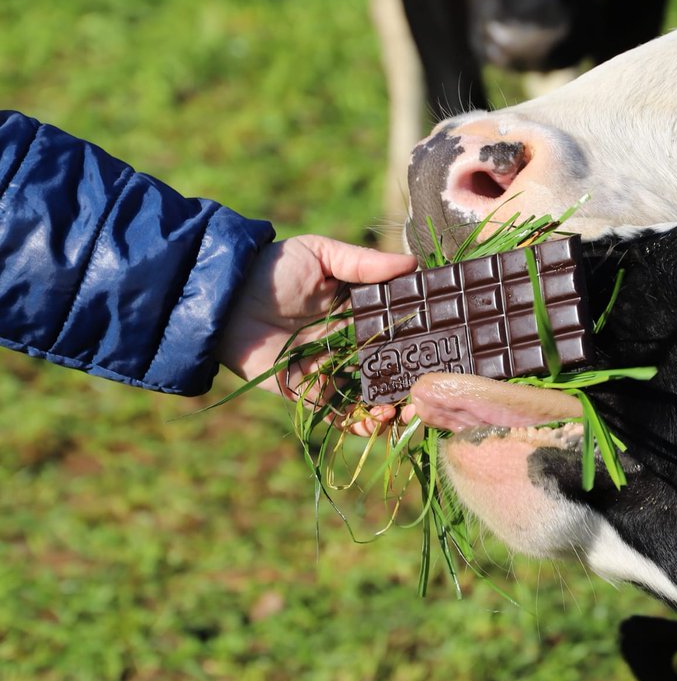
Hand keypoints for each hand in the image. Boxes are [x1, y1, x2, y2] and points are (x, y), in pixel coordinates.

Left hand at [216, 234, 413, 436]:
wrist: (225, 299)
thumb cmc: (274, 269)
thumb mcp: (322, 255)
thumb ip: (365, 264)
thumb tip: (412, 265)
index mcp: (359, 310)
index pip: (400, 329)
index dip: (423, 340)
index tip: (447, 348)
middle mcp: (352, 343)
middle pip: (392, 366)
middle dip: (413, 381)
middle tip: (430, 390)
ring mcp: (334, 370)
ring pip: (373, 394)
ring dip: (393, 407)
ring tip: (404, 412)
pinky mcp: (312, 392)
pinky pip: (341, 414)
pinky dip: (361, 424)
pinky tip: (378, 424)